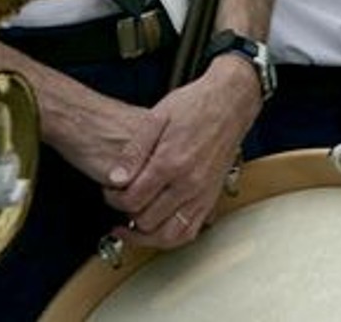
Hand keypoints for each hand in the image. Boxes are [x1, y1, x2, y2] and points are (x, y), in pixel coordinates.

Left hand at [100, 60, 259, 248]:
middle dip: (126, 215)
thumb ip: (133, 152)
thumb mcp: (156, 118)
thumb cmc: (196, 105)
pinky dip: (171, 237)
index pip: (132, 199)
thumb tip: (115, 179)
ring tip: (132, 227)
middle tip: (120, 203)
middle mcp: (188, 183)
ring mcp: (202, 194)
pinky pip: (190, 232)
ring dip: (147, 236)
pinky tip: (158, 229)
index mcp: (170, 162)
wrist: (229, 102)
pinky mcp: (211, 198)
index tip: (110, 191)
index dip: (113, 199)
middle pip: (147, 220)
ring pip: (169, 236)